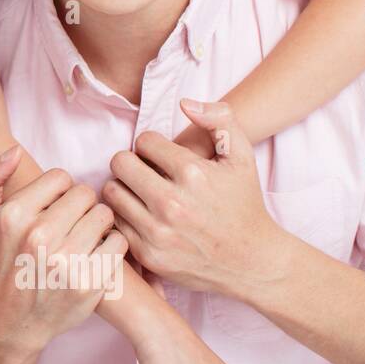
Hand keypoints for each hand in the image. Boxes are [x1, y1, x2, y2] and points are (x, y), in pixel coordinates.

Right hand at [0, 147, 128, 354]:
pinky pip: (118, 244)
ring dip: (97, 225)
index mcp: (13, 216)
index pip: (61, 177)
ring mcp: (66, 262)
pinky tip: (93, 255)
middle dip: (80, 205)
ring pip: (105, 216)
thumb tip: (15, 151)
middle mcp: (39, 237)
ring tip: (82, 238)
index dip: (58, 190)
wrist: (9, 321)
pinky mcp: (90, 283)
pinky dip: (111, 247)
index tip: (52, 207)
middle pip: (86, 194)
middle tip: (70, 223)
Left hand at [103, 100, 281, 296]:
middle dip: (130, 162)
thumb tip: (185, 102)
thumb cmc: (244, 203)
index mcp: (193, 174)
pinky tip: (140, 213)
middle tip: (143, 170)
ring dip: (123, 188)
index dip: (151, 145)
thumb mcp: (241, 156)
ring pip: (112, 192)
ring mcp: (158, 231)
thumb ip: (220, 119)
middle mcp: (172, 203)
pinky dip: (123, 215)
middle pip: (120, 163)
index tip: (160, 155)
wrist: (252, 260)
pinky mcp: (148, 254)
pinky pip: (115, 222)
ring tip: (140, 191)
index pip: (144, 141)